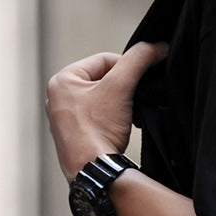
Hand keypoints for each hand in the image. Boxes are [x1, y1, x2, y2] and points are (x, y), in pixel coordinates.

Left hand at [45, 41, 167, 181]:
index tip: (143, 80)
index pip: (104, 60)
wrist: (93, 169)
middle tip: (135, 101)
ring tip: (128, 118)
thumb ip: (138, 61)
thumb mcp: (121, 87)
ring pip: (103, 101)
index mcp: (62, 80)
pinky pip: (99, 119)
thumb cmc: (98, 129)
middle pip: (104, 80)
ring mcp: (65, 119)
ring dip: (121, 106)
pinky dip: (114, 122)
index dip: (128, 67)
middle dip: (124, 89)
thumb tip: (157, 46)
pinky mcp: (75, 137)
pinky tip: (121, 130)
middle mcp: (58, 97)